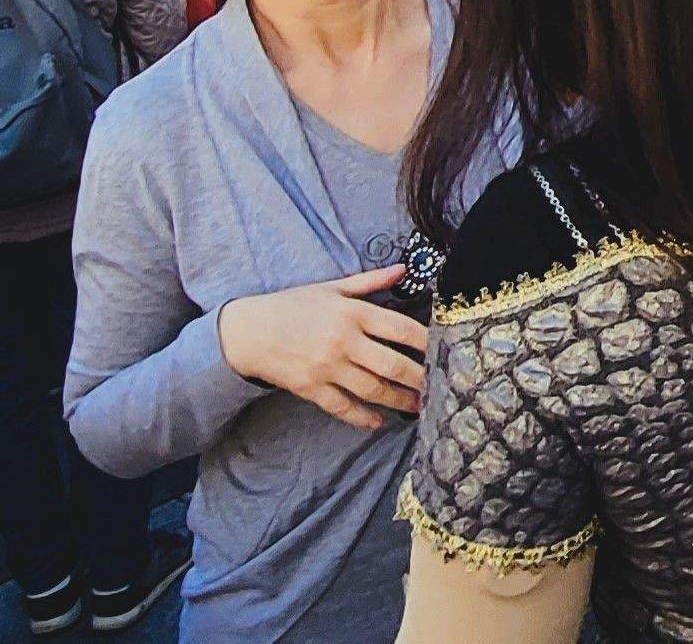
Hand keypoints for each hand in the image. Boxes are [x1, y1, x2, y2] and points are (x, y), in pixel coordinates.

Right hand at [218, 266, 431, 430]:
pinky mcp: (311, 389)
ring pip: (373, 390)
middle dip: (420, 379)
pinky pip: (343, 408)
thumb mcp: (331, 288)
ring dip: (399, 401)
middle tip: (438, 386)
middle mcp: (343, 341)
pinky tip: (379, 421)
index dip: (426, 342)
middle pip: (393, 365)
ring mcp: (327, 368)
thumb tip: (403, 269)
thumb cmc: (292, 306)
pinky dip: (363, 418)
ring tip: (418, 406)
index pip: (400, 328)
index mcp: (352, 312)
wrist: (248, 331)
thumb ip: (370, 281)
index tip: (444, 350)